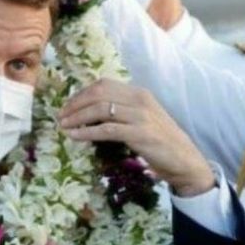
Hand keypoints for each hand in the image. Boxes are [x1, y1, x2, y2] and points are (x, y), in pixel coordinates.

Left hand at [59, 79, 215, 196]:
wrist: (184, 160)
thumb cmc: (161, 143)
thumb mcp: (141, 120)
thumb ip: (121, 113)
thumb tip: (91, 114)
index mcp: (139, 93)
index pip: (104, 85)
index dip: (81, 94)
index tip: (67, 105)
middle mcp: (139, 100)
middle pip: (98, 93)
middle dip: (75, 104)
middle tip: (61, 116)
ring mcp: (140, 116)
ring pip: (100, 109)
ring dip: (77, 117)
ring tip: (64, 126)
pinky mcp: (139, 133)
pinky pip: (106, 129)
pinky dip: (87, 132)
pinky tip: (75, 137)